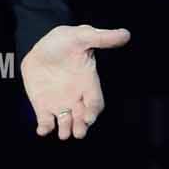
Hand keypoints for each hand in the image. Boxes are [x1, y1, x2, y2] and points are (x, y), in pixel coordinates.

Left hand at [22, 23, 129, 139]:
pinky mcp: (43, 106)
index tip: (89, 117)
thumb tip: (125, 34)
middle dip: (82, 126)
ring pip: (66, 122)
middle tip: (78, 132)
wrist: (42, 46)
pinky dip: (45, 128)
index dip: (93, 110)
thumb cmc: (66, 40)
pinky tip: (42, 130)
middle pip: (83, 117)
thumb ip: (102, 38)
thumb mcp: (83, 36)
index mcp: (88, 82)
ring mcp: (60, 102)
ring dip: (66, 130)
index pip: (95, 102)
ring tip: (64, 134)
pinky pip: (46, 121)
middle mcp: (76, 96)